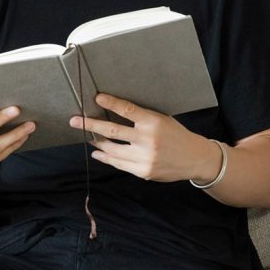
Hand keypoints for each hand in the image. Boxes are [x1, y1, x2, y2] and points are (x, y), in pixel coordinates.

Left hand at [69, 93, 217, 182]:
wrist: (194, 159)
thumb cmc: (175, 134)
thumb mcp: (162, 119)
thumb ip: (141, 118)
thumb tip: (113, 111)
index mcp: (154, 123)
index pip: (127, 110)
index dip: (111, 103)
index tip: (96, 98)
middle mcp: (148, 141)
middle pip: (113, 131)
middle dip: (91, 125)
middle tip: (75, 121)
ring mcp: (145, 158)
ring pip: (112, 150)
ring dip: (97, 142)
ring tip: (87, 136)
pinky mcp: (143, 172)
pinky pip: (119, 164)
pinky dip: (106, 158)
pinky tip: (98, 152)